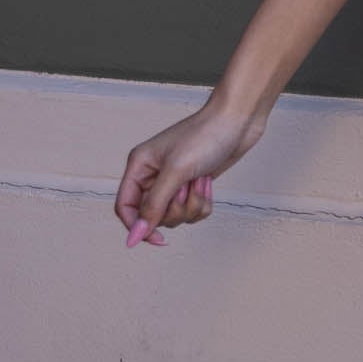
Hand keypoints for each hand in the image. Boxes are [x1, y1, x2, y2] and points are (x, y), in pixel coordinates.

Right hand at [114, 99, 263, 246]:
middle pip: (153, 216)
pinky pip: (192, 211)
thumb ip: (154, 206)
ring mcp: (173, 181)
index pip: (125, 207)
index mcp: (139, 166)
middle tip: (187, 187)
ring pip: (175, 215)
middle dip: (176, 209)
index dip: (137, 227)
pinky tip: (208, 181)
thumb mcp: (176, 172)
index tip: (158, 240)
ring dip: (192, 204)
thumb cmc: (205, 136)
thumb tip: (135, 236)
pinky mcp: (192, 186)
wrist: (238, 121)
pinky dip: (203, 202)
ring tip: (201, 180)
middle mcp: (152, 175)